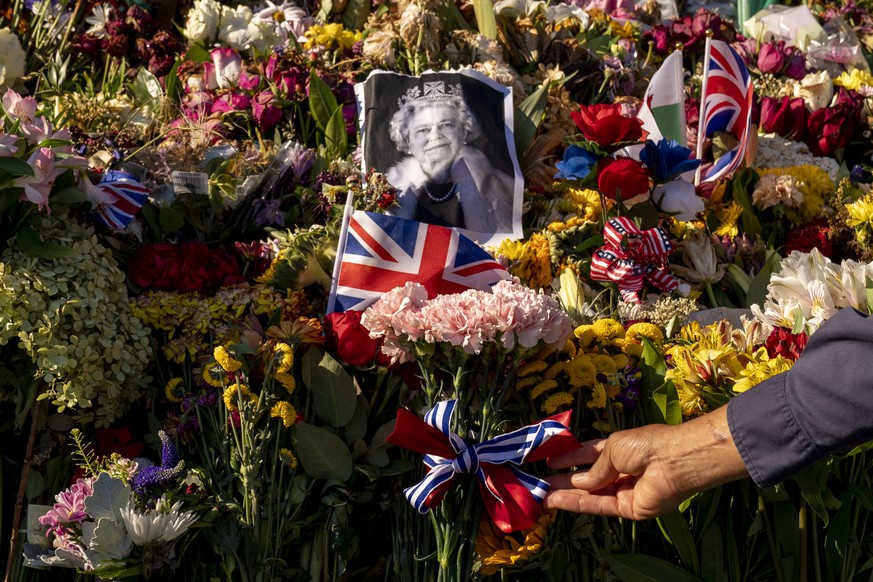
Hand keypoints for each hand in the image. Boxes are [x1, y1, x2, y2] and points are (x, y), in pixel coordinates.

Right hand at [543, 406, 748, 519]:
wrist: (673, 461)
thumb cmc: (645, 445)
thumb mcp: (613, 449)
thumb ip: (594, 469)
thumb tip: (578, 482)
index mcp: (618, 449)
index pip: (589, 455)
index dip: (570, 458)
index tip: (550, 461)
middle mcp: (620, 470)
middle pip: (587, 478)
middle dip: (564, 480)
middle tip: (540, 483)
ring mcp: (623, 490)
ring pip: (590, 494)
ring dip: (566, 494)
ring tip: (541, 494)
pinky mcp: (628, 508)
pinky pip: (598, 506)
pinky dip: (577, 503)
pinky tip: (557, 500)